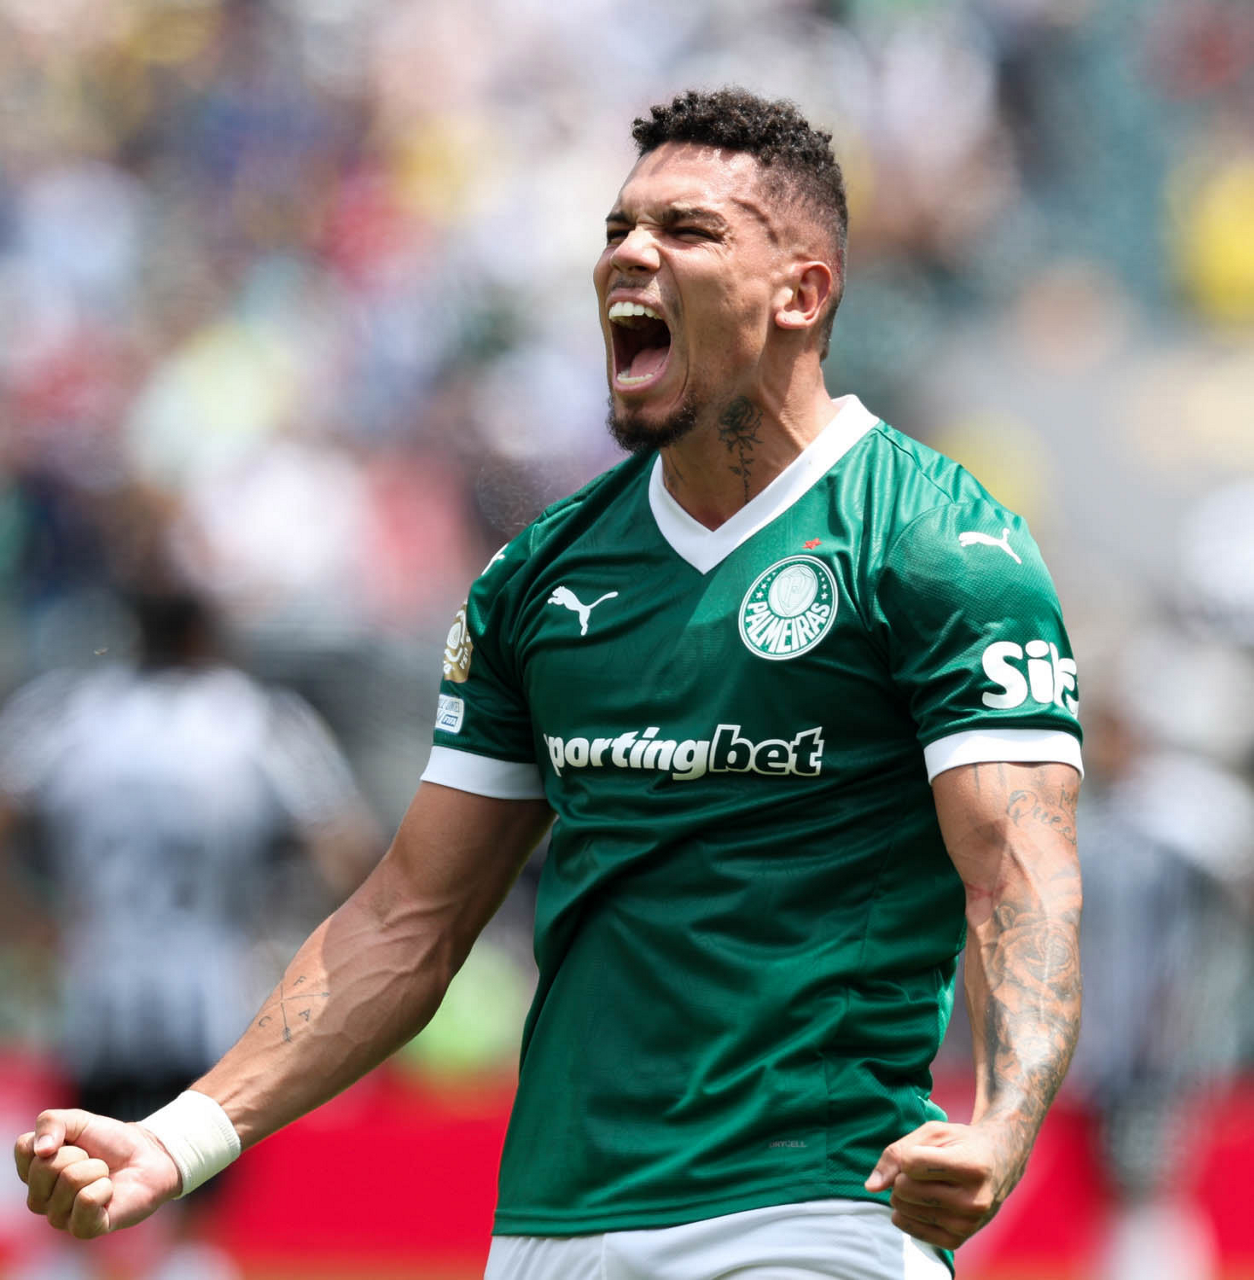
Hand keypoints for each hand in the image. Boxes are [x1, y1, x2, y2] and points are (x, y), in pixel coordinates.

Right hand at [14, 1109, 181, 1238]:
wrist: (148, 1156)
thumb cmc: (110, 1142)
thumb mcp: (80, 1121)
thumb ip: (51, 1123)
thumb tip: (41, 1150)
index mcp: (33, 1172)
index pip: (25, 1149)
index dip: (56, 1136)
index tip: (74, 1141)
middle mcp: (39, 1198)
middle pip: (46, 1166)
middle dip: (79, 1154)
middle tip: (92, 1159)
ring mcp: (59, 1216)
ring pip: (70, 1181)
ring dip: (96, 1169)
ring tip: (102, 1175)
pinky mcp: (82, 1230)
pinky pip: (87, 1200)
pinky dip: (105, 1188)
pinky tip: (108, 1192)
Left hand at [865, 1119, 1019, 1250]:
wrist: (999, 1163)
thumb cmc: (960, 1143)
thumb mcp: (932, 1133)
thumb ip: (896, 1152)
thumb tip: (871, 1187)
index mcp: (971, 1167)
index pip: (910, 1163)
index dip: (908, 1154)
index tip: (923, 1151)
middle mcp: (974, 1200)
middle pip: (904, 1188)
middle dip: (902, 1175)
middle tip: (921, 1169)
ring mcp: (968, 1224)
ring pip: (904, 1209)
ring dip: (903, 1194)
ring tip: (925, 1183)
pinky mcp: (959, 1239)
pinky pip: (912, 1231)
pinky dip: (907, 1214)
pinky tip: (920, 1202)